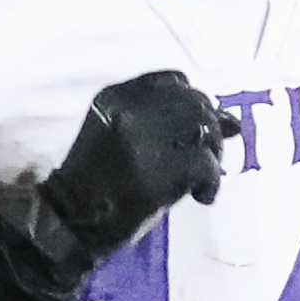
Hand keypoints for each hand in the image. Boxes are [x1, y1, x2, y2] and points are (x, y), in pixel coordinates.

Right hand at [0, 71, 223, 272]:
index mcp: (116, 96)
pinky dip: (211, 183)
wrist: (71, 219)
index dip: (195, 102)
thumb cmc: (98, 182)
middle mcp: (130, 109)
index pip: (173, 81)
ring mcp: (144, 137)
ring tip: (203, 179)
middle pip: (193, 103)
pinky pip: (205, 164)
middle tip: (208, 157)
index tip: (199, 125)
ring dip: (213, 155)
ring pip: (203, 130)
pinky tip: (201, 196)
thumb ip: (162, 122)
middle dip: (211, 129)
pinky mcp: (159, 168)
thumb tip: (228, 119)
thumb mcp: (120, 136)